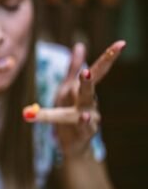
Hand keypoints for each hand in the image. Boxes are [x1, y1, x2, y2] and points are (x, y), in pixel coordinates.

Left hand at [23, 40, 125, 157]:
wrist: (73, 144)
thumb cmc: (70, 114)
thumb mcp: (67, 89)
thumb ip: (72, 68)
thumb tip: (79, 45)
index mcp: (83, 91)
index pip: (96, 73)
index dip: (108, 58)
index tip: (121, 44)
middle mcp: (90, 103)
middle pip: (89, 89)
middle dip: (89, 79)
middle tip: (87, 70)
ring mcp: (90, 119)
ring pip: (86, 108)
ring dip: (84, 100)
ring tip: (83, 94)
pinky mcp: (84, 134)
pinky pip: (83, 128)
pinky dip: (83, 123)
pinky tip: (83, 116)